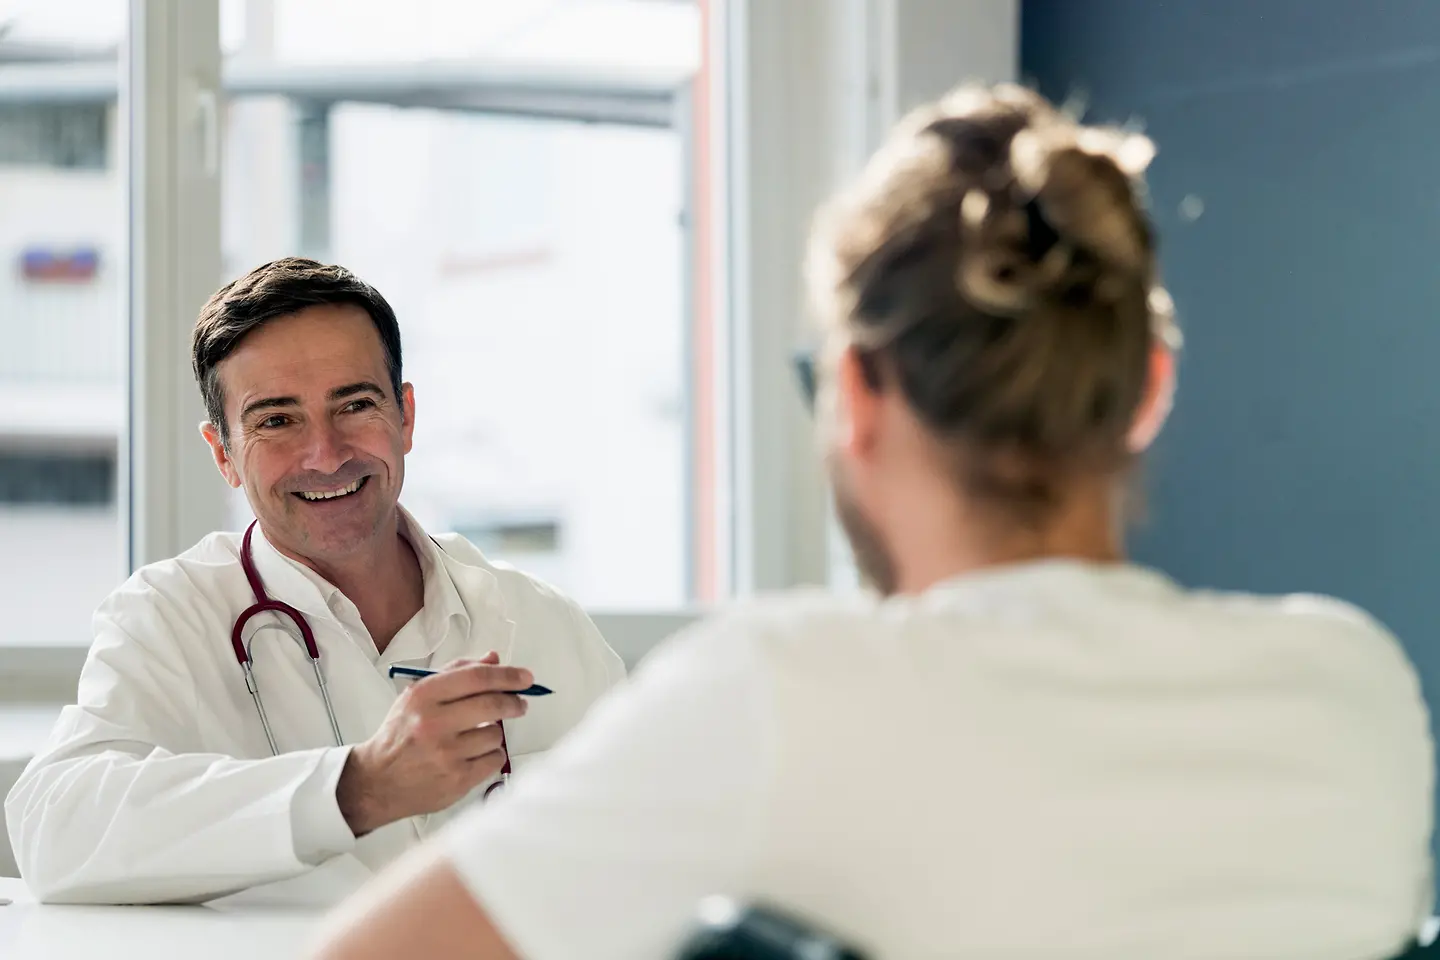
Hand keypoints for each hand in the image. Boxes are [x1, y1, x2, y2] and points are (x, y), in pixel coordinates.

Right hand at [337, 652, 530, 835]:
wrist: (377, 781)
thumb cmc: (400, 735)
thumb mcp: (418, 696)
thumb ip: (456, 673)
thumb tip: (493, 659)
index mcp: (423, 697)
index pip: (476, 678)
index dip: (507, 675)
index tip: (525, 677)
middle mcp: (433, 724)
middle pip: (492, 704)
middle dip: (514, 702)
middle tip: (520, 703)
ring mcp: (446, 754)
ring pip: (496, 734)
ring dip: (495, 732)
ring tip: (477, 736)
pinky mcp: (457, 780)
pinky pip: (494, 759)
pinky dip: (491, 755)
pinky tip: (475, 754)